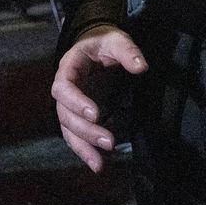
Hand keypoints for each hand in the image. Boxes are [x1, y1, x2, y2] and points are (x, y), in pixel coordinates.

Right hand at [53, 25, 147, 171]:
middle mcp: (64, 88)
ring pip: (68, 129)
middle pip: (65, 114)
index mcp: (69, 66)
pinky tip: (97, 164)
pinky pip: (76, 135)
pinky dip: (84, 150)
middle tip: (109, 141)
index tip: (96, 114)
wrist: (96, 45)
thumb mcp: (116, 40)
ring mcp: (70, 103)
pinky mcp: (78, 115)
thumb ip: (128, 51)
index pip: (64, 87)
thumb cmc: (104, 42)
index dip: (76, 102)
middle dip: (85, 130)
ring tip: (99, 163)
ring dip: (83, 146)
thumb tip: (141, 67)